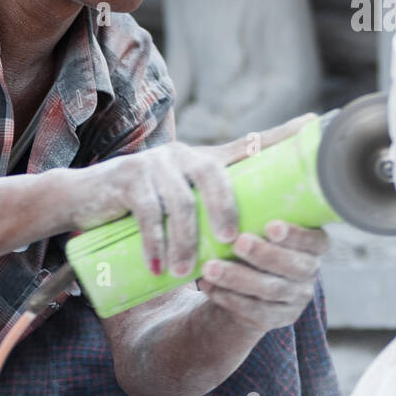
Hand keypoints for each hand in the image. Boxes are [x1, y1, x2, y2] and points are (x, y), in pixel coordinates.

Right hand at [74, 113, 316, 279]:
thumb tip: (244, 246)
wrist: (81, 201)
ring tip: (184, 272)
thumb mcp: (177, 205)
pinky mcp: (126, 179)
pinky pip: (148, 213)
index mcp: (204, 159)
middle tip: (231, 242)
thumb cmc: (140, 209)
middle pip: (214, 176)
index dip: (282, 135)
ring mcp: (154, 163)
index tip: (314, 123)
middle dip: (225, 210)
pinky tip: (157, 268)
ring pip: (180, 203)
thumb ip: (205, 212)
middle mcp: (183, 154)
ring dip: (184, 242)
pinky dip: (154, 244)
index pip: (249, 144)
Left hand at [197, 219, 329, 332]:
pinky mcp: (277, 318)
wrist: (246, 283)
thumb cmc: (254, 238)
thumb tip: (242, 170)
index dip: (296, 235)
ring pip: (270, 290)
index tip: (271, 226)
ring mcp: (296, 298)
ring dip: (238, 278)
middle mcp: (309, 271)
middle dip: (265, 255)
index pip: (315, 241)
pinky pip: (255, 311)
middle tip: (238, 243)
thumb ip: (260, 207)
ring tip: (210, 267)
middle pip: (293, 267)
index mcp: (314, 245)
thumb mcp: (261, 223)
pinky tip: (209, 286)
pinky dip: (229, 298)